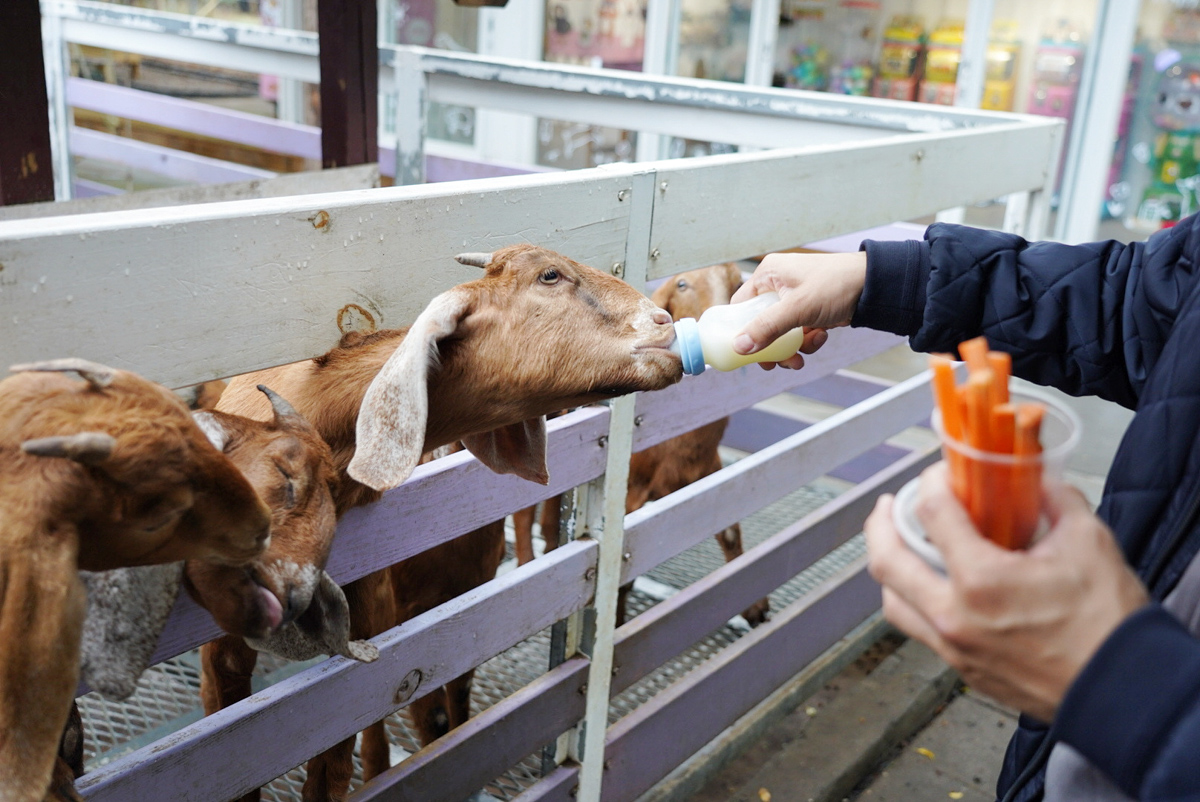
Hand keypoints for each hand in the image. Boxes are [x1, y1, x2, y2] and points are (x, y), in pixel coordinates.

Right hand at [730, 251, 866, 369]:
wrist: (876, 286)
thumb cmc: (837, 285)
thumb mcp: (798, 308)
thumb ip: (767, 328)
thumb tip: (739, 347)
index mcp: (768, 274)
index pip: (741, 306)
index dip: (741, 330)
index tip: (748, 352)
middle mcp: (778, 284)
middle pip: (760, 324)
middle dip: (771, 347)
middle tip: (777, 364)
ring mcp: (794, 297)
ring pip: (781, 332)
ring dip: (791, 348)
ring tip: (803, 355)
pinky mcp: (810, 309)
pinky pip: (798, 331)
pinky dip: (807, 340)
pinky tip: (822, 336)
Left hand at [864, 462, 1148, 722]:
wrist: (1122, 690)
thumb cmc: (1108, 625)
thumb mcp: (1089, 541)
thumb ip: (1056, 499)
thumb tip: (1037, 478)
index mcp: (981, 580)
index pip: (932, 513)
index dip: (929, 483)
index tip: (938, 476)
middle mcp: (955, 616)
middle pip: (887, 561)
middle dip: (880, 525)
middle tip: (888, 506)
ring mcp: (954, 647)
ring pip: (893, 602)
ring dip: (890, 568)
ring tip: (898, 547)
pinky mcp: (963, 669)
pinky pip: (919, 629)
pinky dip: (914, 601)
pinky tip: (929, 586)